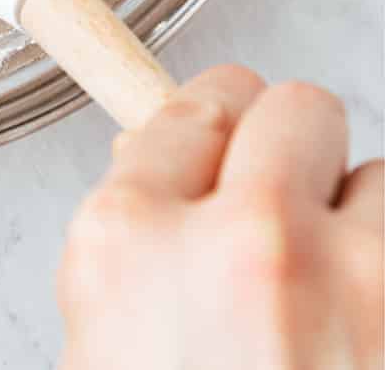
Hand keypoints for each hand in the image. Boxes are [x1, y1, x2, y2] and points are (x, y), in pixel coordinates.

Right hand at [58, 65, 383, 368]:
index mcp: (129, 242)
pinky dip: (382, 278)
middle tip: (276, 217)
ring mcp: (352, 282)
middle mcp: (245, 245)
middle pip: (294, 107)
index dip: (210, 135)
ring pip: (375, 177)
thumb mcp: (96, 349)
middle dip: (288, 152)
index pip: (195, 106)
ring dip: (351, 226)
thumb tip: (155, 167)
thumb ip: (128, 243)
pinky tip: (354, 333)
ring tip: (320, 300)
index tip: (219, 149)